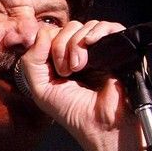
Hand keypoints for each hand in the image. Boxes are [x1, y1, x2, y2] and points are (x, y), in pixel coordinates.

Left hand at [17, 19, 132, 143]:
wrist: (101, 124)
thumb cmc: (72, 111)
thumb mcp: (40, 88)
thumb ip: (31, 61)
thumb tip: (42, 33)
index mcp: (62, 60)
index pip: (51, 34)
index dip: (47, 45)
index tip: (53, 69)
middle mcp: (81, 52)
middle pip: (66, 28)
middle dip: (60, 46)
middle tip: (66, 72)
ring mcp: (100, 49)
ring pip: (84, 26)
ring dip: (75, 45)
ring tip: (79, 68)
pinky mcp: (120, 47)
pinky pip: (108, 26)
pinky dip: (95, 32)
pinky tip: (91, 46)